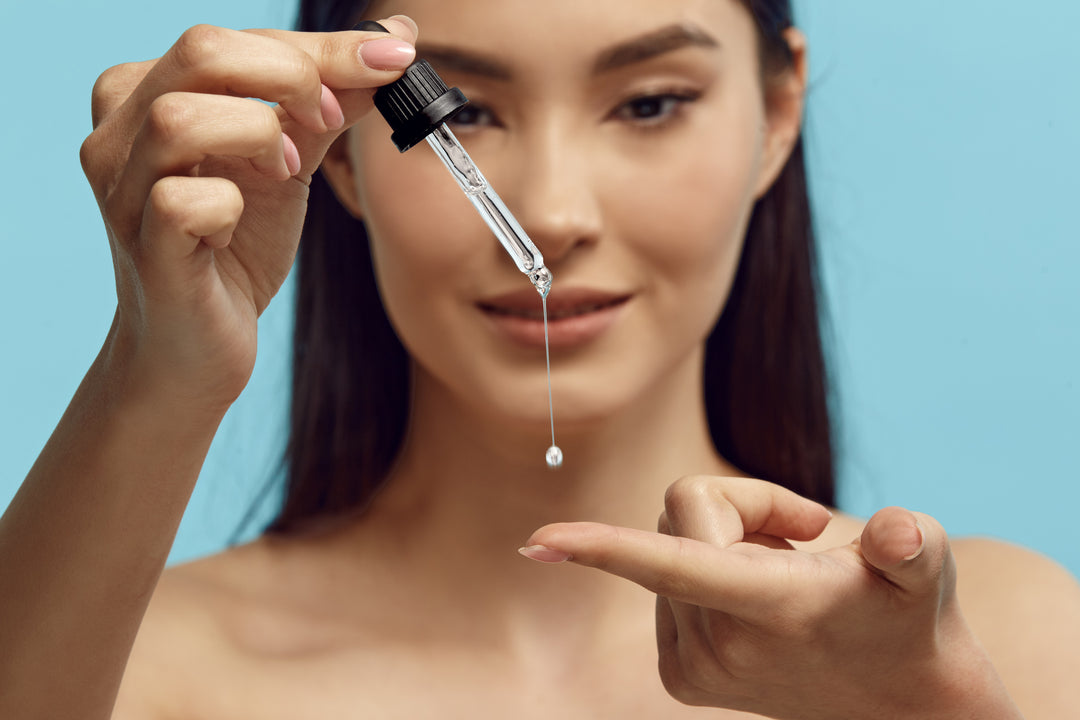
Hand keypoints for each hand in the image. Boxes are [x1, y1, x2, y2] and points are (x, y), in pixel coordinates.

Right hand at [79, 17, 416, 409]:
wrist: (197, 350)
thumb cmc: (234, 251)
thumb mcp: (288, 164)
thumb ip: (328, 104)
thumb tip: (392, 42)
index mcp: (150, 94)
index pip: (233, 39)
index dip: (320, 47)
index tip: (391, 58)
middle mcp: (121, 130)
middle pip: (200, 51)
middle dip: (290, 76)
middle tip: (328, 120)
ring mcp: (122, 189)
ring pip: (180, 118)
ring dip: (257, 136)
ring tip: (281, 171)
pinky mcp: (142, 246)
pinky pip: (181, 201)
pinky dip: (227, 208)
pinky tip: (232, 233)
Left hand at [522, 476, 1018, 719]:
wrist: (900, 701)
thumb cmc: (912, 617)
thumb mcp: (927, 569)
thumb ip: (914, 547)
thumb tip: (899, 533)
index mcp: (765, 609)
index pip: (672, 565)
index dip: (605, 548)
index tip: (539, 542)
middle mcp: (717, 646)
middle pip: (680, 509)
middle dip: (740, 504)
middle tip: (799, 536)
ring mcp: (692, 665)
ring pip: (667, 535)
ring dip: (727, 535)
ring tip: (786, 573)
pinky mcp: (680, 674)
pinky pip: (661, 573)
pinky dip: (707, 565)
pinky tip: (758, 594)